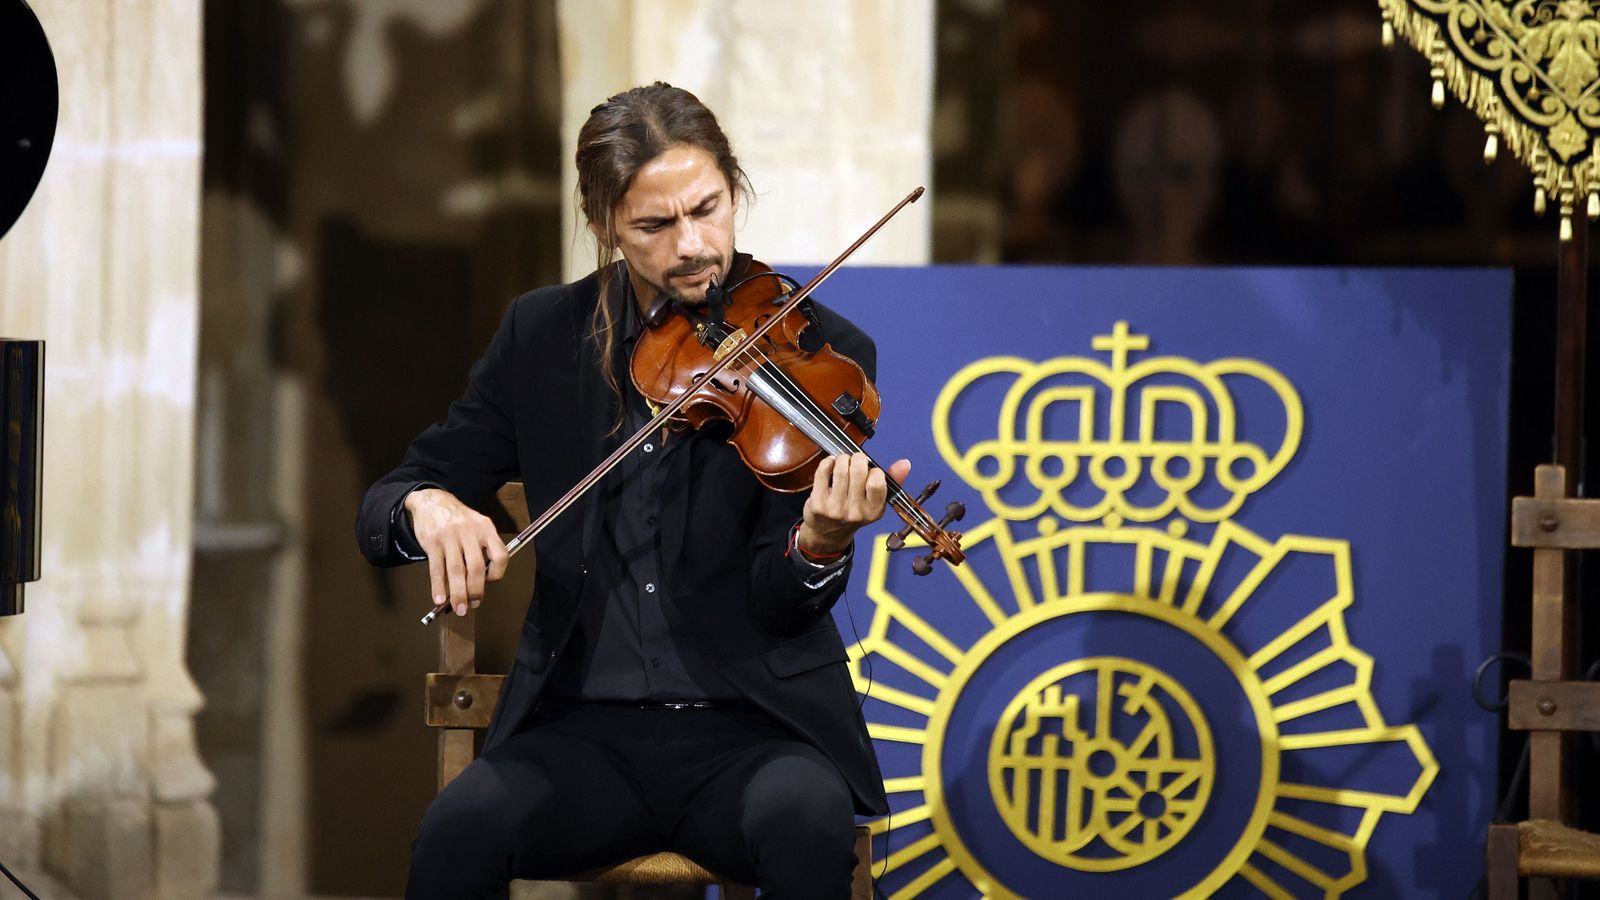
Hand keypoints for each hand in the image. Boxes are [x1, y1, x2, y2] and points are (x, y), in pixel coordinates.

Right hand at [404, 488, 508, 616]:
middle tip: (473, 605)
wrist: (432, 501)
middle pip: (476, 567)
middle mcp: (469, 532)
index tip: (489, 584)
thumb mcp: (477, 525)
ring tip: (459, 608)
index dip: (497, 574)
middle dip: (476, 590)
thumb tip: (482, 582)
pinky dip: (438, 587)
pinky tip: (440, 598)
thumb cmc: (458, 520)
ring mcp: (449, 537)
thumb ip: (483, 548)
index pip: (500, 555)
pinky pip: (437, 569)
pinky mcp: (432, 542)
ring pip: (456, 571)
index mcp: (486, 528)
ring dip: (458, 593)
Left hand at [797, 453, 911, 555]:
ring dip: (843, 459)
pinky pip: (823, 472)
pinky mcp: (818, 503)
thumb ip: (891, 481)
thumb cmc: (854, 511)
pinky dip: (828, 462)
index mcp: (874, 511)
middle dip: (857, 459)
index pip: (877, 481)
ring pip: (841, 469)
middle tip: (855, 461)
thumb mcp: (875, 502)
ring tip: (843, 462)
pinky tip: (831, 465)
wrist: (828, 534)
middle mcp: (855, 512)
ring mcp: (835, 508)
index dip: (873, 470)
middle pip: (858, 471)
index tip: (870, 471)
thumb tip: (905, 463)